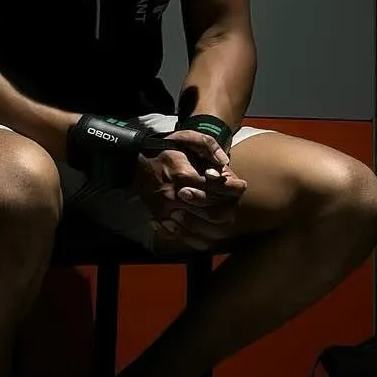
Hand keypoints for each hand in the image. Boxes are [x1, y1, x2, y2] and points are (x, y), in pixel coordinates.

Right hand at [132, 129, 246, 250]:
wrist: (135, 163)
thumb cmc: (165, 150)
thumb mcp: (186, 137)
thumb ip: (207, 145)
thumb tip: (224, 163)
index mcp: (184, 175)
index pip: (218, 188)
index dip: (234, 187)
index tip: (240, 184)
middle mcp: (177, 197)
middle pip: (214, 212)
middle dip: (229, 206)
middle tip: (234, 199)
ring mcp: (168, 212)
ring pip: (203, 228)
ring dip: (219, 223)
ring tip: (226, 213)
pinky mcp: (162, 221)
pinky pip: (186, 238)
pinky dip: (202, 239)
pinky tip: (210, 232)